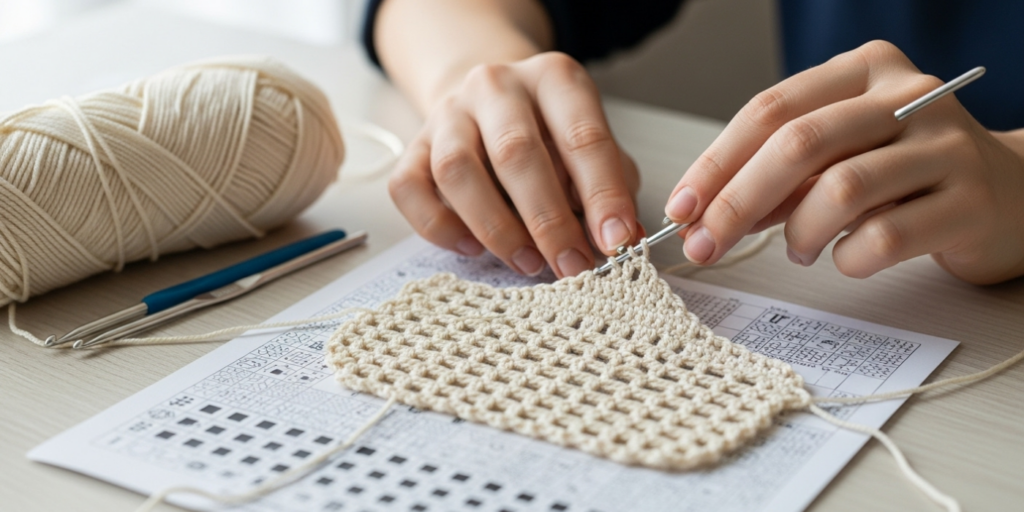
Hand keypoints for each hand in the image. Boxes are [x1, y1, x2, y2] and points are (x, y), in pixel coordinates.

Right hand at [389, 52, 640, 277]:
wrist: (487, 100)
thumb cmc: (550, 132)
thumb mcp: (592, 144)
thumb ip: (612, 185)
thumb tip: (627, 237)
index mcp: (553, 78)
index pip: (581, 135)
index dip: (603, 193)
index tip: (618, 240)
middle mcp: (496, 86)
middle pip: (515, 153)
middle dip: (548, 220)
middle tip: (571, 265)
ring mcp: (448, 113)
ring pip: (457, 171)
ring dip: (497, 228)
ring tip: (528, 263)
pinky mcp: (412, 145)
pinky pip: (409, 188)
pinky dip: (440, 227)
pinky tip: (472, 247)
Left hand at [665, 40, 1023, 284]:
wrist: (1011, 194)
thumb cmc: (908, 174)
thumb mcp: (839, 159)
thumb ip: (780, 177)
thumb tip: (706, 213)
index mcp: (865, 70)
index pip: (770, 110)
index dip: (716, 163)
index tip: (681, 209)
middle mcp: (908, 95)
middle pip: (798, 144)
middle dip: (736, 202)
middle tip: (705, 245)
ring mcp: (945, 146)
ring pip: (841, 188)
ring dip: (797, 232)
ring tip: (796, 250)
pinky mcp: (970, 202)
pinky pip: (884, 237)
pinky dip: (847, 259)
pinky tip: (845, 259)